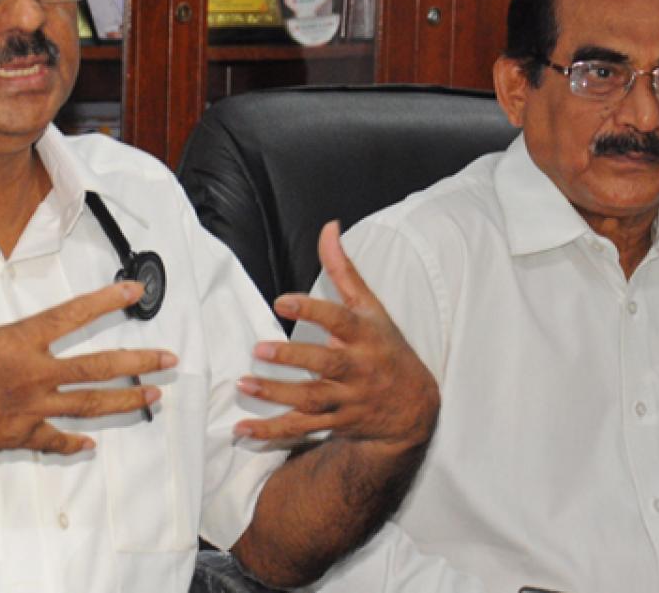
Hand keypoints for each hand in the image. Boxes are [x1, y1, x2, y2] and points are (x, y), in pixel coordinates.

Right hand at [0, 258, 176, 471]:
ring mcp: (31, 409)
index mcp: (19, 342)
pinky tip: (89, 446)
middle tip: (169, 359)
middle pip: (98, 367)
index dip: (106, 300)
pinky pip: (53, 440)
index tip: (135, 292)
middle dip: (138, 362)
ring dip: (125, 401)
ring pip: (89, 405)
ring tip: (154, 396)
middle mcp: (34, 375)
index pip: (72, 315)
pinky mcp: (19, 436)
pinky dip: (71, 443)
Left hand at [234, 222, 438, 450]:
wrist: (415, 407)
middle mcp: (359, 369)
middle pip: (327, 364)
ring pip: (312, 400)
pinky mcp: (336, 423)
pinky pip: (302, 429)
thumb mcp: (371, 307)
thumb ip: (344, 270)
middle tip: (259, 349)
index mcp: (366, 336)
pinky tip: (243, 429)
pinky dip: (272, 431)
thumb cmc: (386, 347)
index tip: (281, 300)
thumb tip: (329, 227)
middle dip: (293, 358)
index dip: (312, 310)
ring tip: (244, 382)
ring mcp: (348, 400)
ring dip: (276, 394)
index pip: (341, 320)